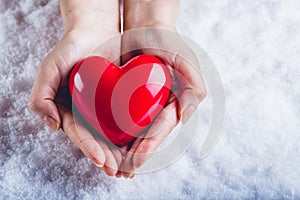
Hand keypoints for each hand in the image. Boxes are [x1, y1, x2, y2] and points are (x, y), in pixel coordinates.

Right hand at [28, 0, 122, 175]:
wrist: (94, 30)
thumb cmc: (70, 48)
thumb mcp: (49, 68)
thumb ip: (41, 97)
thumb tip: (52, 125)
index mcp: (70, 111)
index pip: (81, 135)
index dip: (90, 149)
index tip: (103, 161)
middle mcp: (87, 113)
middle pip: (99, 140)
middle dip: (109, 158)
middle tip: (120, 171)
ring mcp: (104, 108)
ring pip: (114, 135)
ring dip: (121, 153)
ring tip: (131, 167)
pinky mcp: (120, 100)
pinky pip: (127, 119)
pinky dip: (133, 134)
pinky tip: (141, 144)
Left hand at [119, 0, 206, 176]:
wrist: (144, 28)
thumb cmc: (168, 42)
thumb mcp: (185, 59)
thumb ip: (194, 86)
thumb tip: (185, 118)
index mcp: (172, 103)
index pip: (160, 128)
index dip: (150, 145)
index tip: (137, 159)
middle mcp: (156, 108)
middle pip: (144, 136)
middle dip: (134, 155)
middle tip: (122, 170)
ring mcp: (138, 104)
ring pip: (129, 132)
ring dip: (120, 151)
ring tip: (110, 166)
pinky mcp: (121, 97)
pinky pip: (114, 117)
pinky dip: (108, 133)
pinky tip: (99, 145)